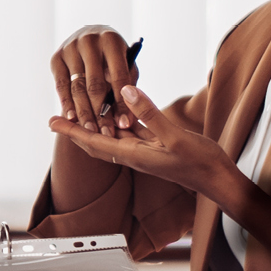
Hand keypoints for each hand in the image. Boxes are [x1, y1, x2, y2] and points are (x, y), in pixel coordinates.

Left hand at [48, 82, 234, 197]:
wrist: (219, 179)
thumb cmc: (200, 163)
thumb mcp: (173, 136)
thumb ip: (149, 113)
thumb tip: (124, 91)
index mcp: (133, 155)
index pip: (93, 142)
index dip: (71, 131)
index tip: (51, 122)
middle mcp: (133, 154)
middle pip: (96, 140)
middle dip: (75, 129)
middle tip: (55, 117)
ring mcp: (144, 151)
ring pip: (113, 134)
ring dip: (96, 123)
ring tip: (80, 108)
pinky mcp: (155, 146)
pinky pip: (131, 130)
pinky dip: (120, 119)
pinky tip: (116, 107)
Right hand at [51, 24, 137, 135]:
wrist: (91, 35)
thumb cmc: (114, 57)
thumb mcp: (125, 65)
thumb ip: (126, 89)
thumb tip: (125, 122)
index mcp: (112, 40)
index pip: (118, 76)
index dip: (122, 103)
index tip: (124, 125)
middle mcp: (89, 41)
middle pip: (95, 84)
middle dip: (101, 112)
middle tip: (106, 134)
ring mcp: (70, 48)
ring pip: (77, 87)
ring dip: (84, 112)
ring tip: (90, 132)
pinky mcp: (56, 57)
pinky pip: (61, 85)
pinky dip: (66, 103)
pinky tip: (71, 119)